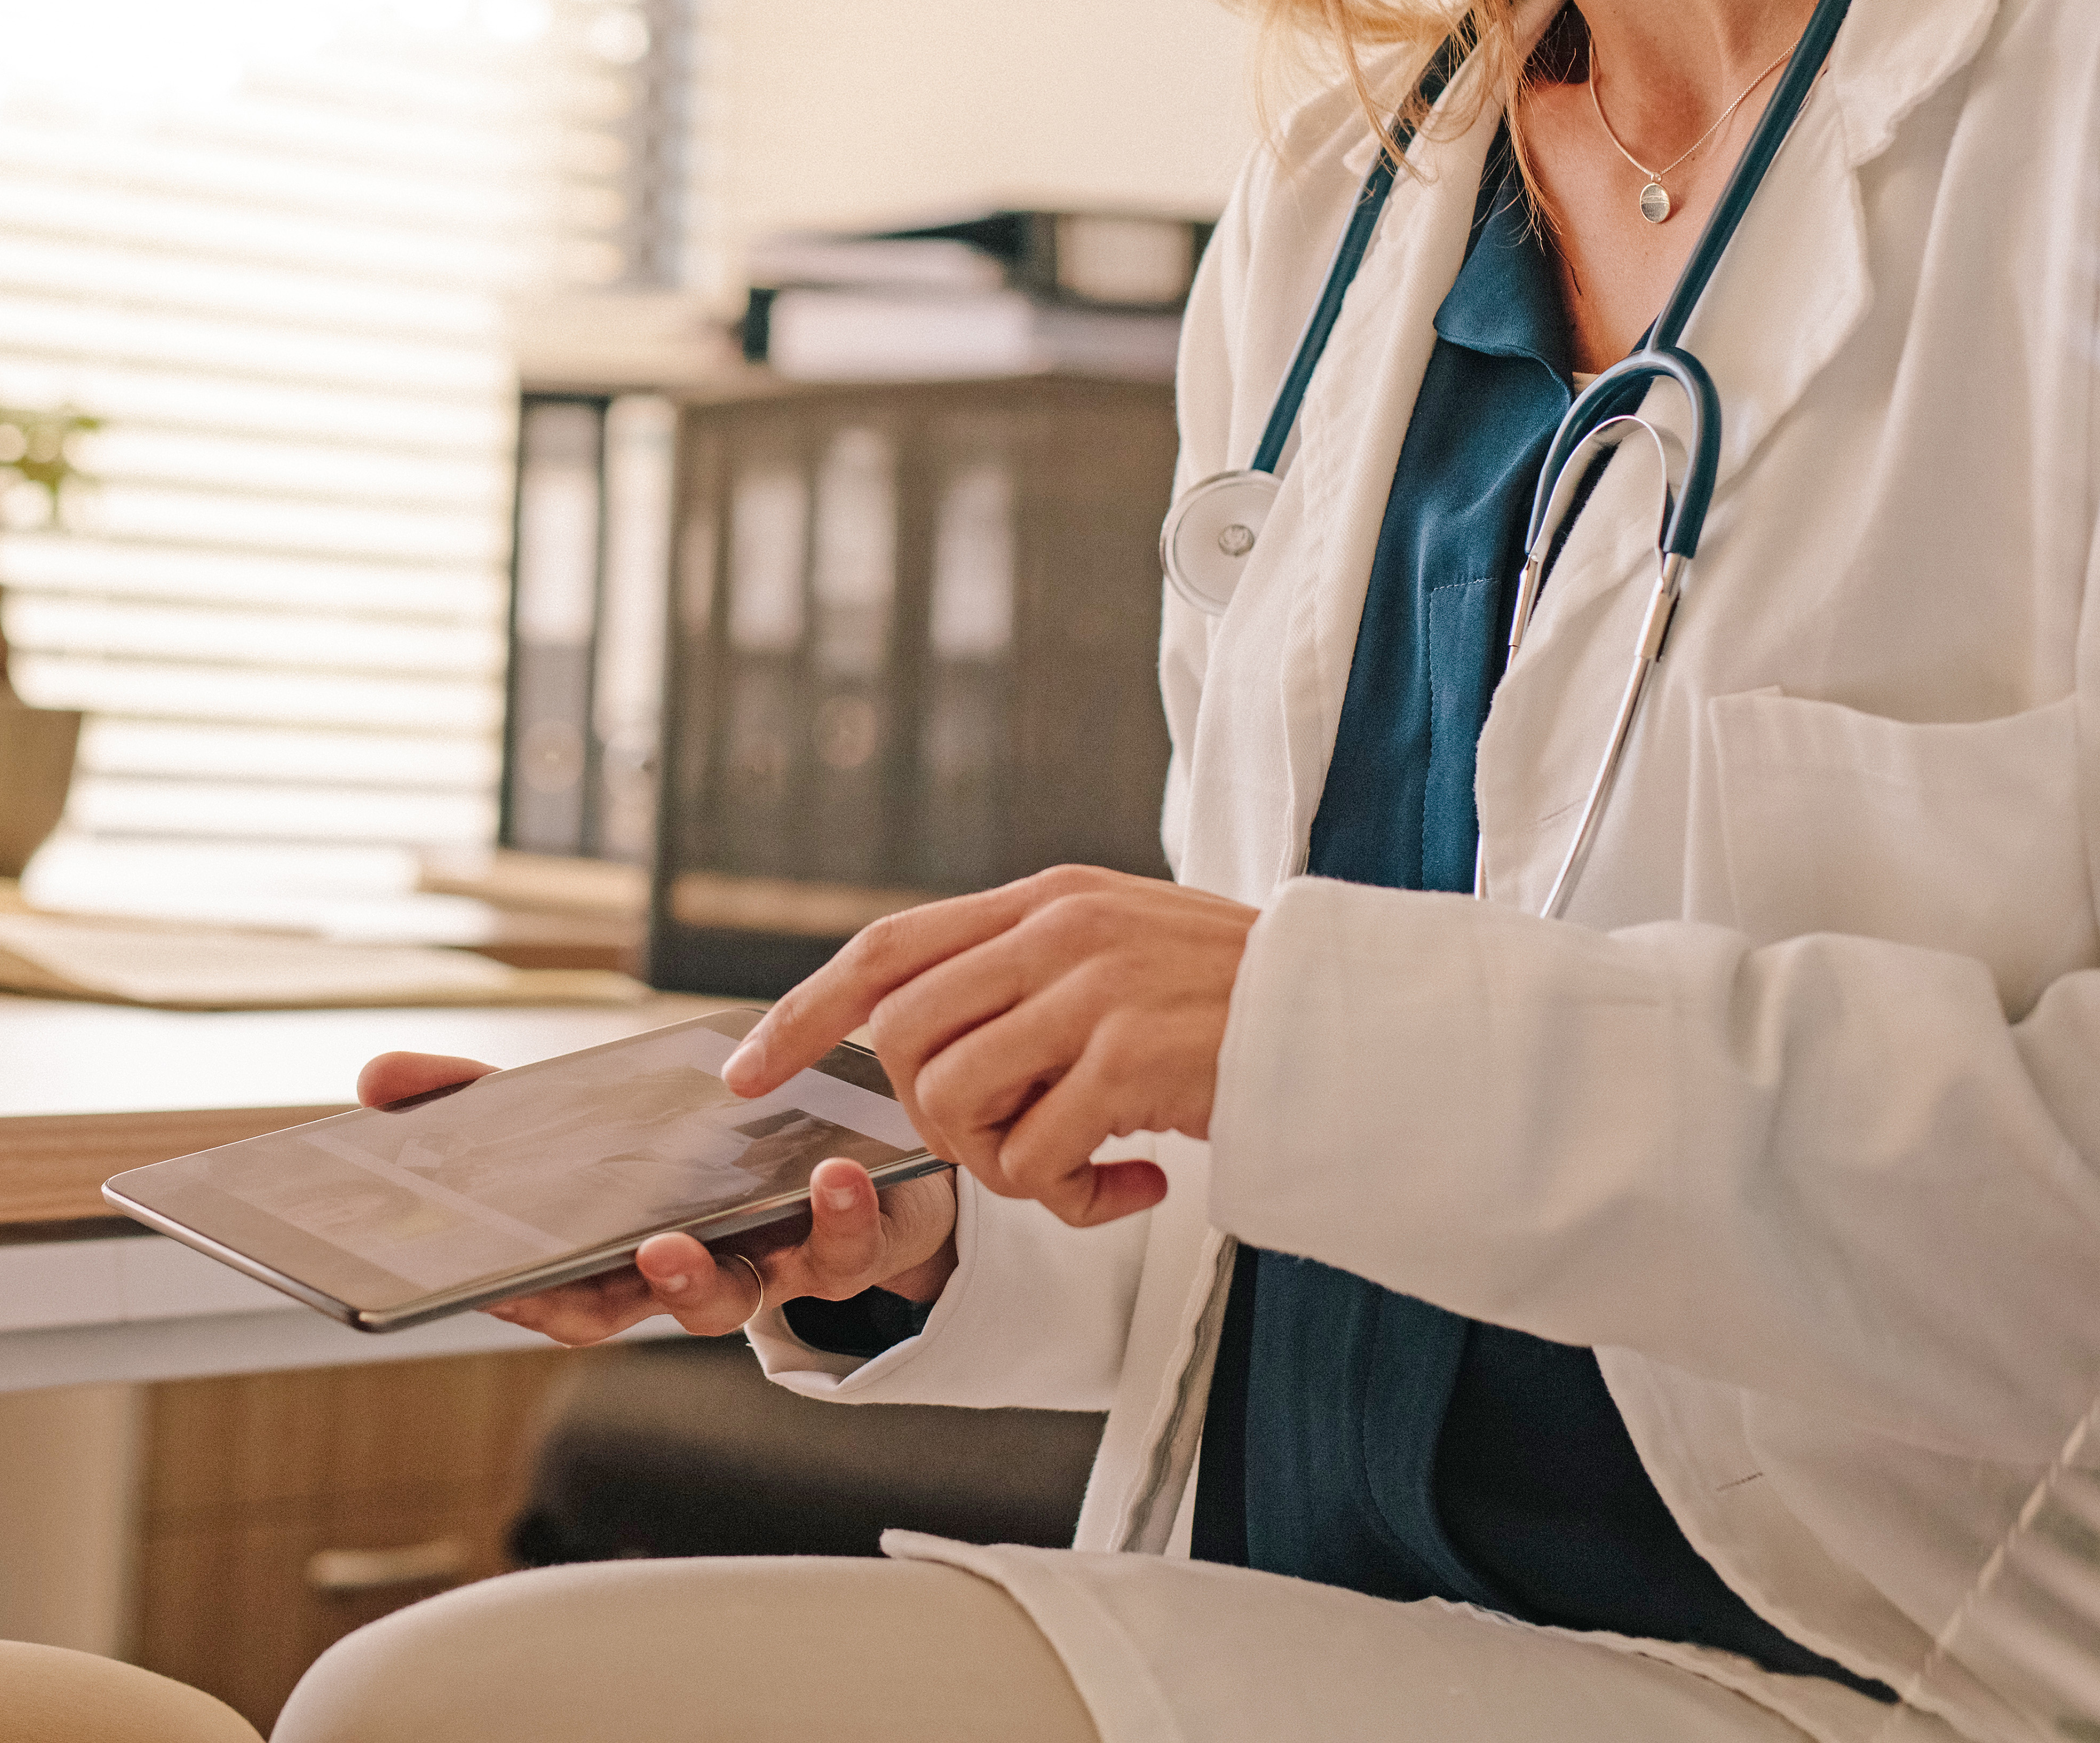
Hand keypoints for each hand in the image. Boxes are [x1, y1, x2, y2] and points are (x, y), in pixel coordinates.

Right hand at [352, 1051, 959, 1347]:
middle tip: (652, 1248)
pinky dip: (847, 1214)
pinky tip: (840, 1170)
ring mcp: (772, 1264)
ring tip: (759, 1204)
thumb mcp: (576, 1111)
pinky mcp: (850, 1243)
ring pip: (759, 1291)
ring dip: (758, 1256)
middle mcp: (695, 1273)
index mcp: (622, 1256)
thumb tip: (376, 1080)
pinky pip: (854, 1249)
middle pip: (665, 1305)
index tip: (495, 1278)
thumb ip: (473, 1097)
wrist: (830, 1149)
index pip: (567, 1299)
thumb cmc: (681, 1146)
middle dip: (659, 1285)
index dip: (531, 1298)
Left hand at [720, 868, 1257, 1228]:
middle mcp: (1060, 930)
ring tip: (1078, 1168)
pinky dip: (1069, 1199)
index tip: (747, 1070)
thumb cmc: (1233, 1003)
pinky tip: (1134, 1187)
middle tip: (1005, 1145)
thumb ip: (1027, 973)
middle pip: (903, 1039)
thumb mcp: (1118, 950)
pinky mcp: (1131, 1058)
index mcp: (1046, 899)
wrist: (1352, 1017)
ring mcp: (1095, 989)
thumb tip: (924, 1038)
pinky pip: (1034, 1158)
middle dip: (929, 1118)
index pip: (886, 948)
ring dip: (1000, 1166)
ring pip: (954, 1103)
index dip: (805, 1012)